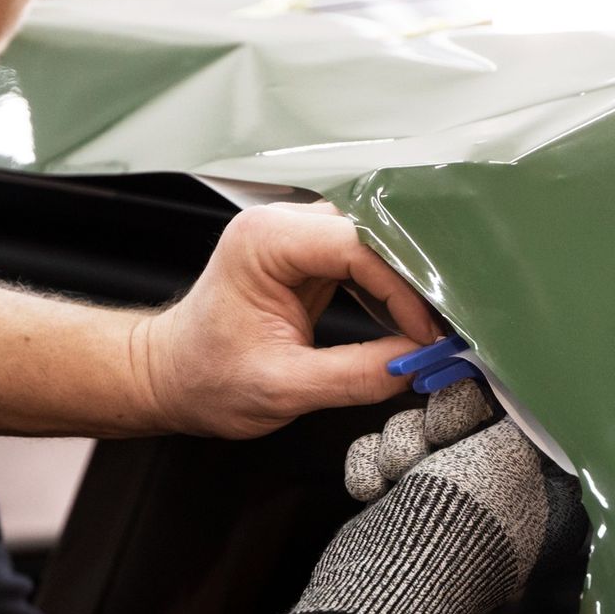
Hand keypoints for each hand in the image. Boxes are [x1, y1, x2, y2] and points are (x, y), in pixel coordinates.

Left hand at [134, 202, 440, 438]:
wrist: (171, 377)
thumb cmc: (206, 378)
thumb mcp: (285, 388)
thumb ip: (356, 375)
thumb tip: (417, 364)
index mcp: (266, 241)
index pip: (358, 246)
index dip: (403, 289)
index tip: (426, 334)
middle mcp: (281, 225)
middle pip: (373, 234)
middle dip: (414, 281)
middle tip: (443, 328)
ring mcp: (296, 237)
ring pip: (376, 244)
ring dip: (406, 284)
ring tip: (430, 328)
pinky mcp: (308, 257)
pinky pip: (365, 261)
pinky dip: (390, 291)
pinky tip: (407, 323)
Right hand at [269, 393, 589, 613]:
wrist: (385, 584)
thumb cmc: (455, 531)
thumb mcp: (504, 457)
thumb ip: (512, 417)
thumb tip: (508, 399)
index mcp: (529, 495)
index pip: (511, 422)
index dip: (482, 403)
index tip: (468, 400)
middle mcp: (486, 497)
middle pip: (454, 418)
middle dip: (435, 424)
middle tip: (435, 440)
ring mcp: (435, 501)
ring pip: (410, 432)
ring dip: (397, 445)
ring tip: (398, 475)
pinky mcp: (392, 505)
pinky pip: (376, 456)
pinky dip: (369, 468)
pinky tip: (374, 491)